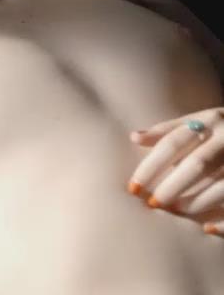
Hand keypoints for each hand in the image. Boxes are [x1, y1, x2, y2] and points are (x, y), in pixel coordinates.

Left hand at [129, 107, 223, 233]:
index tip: (133, 187)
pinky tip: (208, 228)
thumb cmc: (220, 128)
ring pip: (221, 184)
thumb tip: (133, 137)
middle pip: (197, 164)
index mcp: (210, 120)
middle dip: (173, 186)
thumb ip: (167, 130)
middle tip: (155, 204)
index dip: (151, 166)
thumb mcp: (198, 121)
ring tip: (176, 213)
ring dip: (197, 202)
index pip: (172, 144)